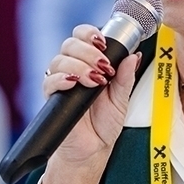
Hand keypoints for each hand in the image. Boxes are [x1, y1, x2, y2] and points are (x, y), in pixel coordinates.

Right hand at [39, 24, 140, 183]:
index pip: (81, 36)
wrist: (93, 149)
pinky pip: (49, 81)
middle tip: (103, 68)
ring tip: (95, 81)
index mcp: (89, 63)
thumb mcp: (121, 99)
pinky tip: (75, 84)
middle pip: (69, 44)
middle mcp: (72, 69)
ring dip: (79, 66)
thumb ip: (125, 78)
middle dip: (88, 52)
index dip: (89, 33)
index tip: (103, 43)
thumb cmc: (104, 124)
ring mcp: (61, 82)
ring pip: (59, 60)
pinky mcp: (51, 98)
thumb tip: (134, 56)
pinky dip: (62, 79)